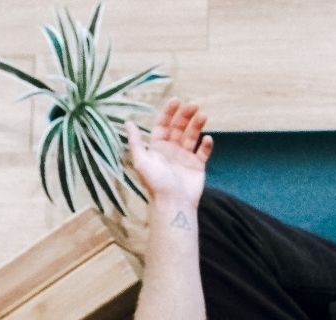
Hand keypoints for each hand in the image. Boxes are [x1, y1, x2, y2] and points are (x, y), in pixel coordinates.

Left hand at [124, 97, 213, 212]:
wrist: (173, 203)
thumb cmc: (156, 184)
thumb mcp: (141, 161)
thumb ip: (135, 141)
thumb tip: (127, 122)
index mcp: (158, 147)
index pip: (163, 124)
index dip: (169, 112)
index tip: (176, 100)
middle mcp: (171, 150)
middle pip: (179, 127)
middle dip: (185, 115)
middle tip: (193, 105)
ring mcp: (185, 157)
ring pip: (192, 136)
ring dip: (197, 125)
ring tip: (203, 115)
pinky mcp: (197, 166)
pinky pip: (203, 152)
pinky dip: (206, 145)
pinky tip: (207, 139)